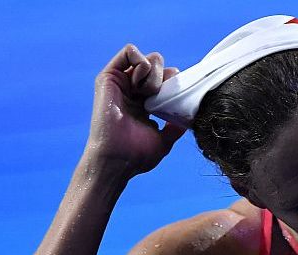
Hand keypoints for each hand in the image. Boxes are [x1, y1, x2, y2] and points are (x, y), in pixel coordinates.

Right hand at [87, 44, 186, 177]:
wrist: (118, 159)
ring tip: (149, 93)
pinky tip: (140, 85)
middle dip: (165, 77)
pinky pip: (129, 51)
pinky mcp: (109, 77)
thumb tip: (188, 118)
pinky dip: (141, 62)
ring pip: (147, 58)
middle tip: (160, 97)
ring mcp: (122, 83)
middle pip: (159, 65)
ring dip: (154, 73)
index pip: (166, 80)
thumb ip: (175, 127)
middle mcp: (133, 91)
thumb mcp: (164, 140)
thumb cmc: (137, 155)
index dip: (175, 83)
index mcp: (146, 103)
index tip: (175, 98)